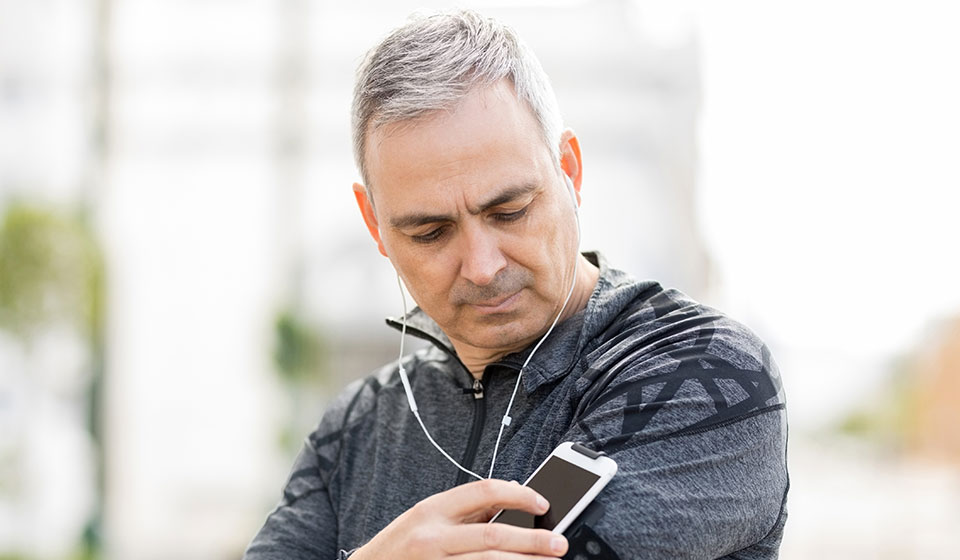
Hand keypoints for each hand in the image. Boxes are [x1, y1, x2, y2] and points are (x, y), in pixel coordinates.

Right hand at [351, 479, 567, 558]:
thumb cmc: (401, 544)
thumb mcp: (427, 517)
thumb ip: (467, 509)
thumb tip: (512, 495)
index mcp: (432, 509)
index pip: (483, 491)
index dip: (518, 495)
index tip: (542, 503)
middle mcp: (432, 538)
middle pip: (492, 538)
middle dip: (532, 541)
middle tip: (559, 544)